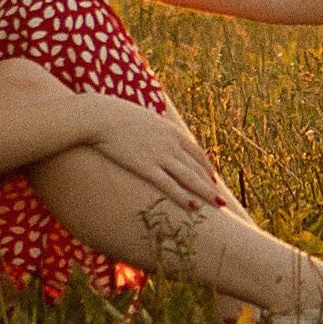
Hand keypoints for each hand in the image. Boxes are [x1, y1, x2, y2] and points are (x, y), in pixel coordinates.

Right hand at [90, 97, 226, 206]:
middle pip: (197, 167)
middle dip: (211, 184)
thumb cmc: (117, 116)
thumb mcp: (144, 120)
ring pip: (190, 177)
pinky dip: (183, 197)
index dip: (206, 167)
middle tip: (220, 199)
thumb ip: (154, 130)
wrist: (102, 116)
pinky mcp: (146, 167)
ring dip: (205, 193)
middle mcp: (171, 144)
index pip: (196, 152)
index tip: (213, 179)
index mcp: (172, 131)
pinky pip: (169, 185)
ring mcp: (160, 155)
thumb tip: (154, 135)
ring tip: (217, 206)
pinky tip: (193, 207)